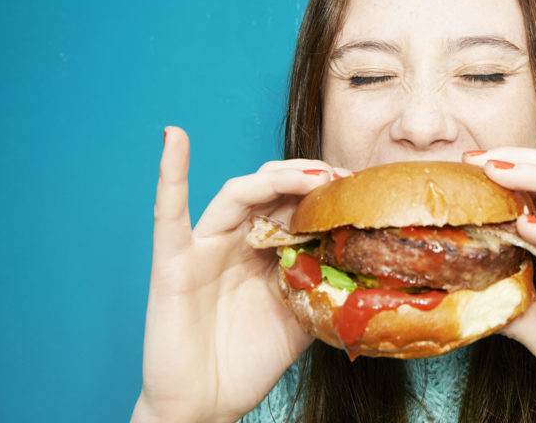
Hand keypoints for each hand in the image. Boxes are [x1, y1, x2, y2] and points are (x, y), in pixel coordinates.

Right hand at [133, 127, 340, 422]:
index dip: (326, 191)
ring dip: (275, 178)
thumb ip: (323, 286)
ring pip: (239, 194)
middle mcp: (236, 241)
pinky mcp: (174, 262)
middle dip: (310, 178)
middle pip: (272, 190)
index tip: (360, 187)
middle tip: (343, 179)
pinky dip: (169, 172)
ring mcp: (204, 247)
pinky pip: (167, 214)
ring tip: (310, 176)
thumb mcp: (302, 318)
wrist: (206, 404)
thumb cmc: (248, 362)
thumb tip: (368, 266)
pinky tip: (174, 139)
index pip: (297, 205)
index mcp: (266, 251)